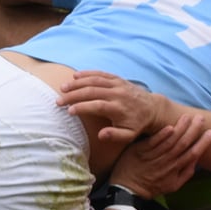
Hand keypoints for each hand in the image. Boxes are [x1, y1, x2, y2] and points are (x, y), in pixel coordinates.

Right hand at [58, 70, 174, 142]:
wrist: (152, 109)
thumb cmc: (137, 124)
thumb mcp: (129, 135)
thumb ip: (115, 136)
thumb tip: (100, 135)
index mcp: (119, 108)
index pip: (97, 105)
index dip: (82, 107)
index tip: (69, 111)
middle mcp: (118, 94)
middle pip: (92, 91)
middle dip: (73, 95)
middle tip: (58, 101)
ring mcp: (118, 84)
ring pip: (94, 80)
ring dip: (77, 83)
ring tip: (62, 88)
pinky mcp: (118, 79)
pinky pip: (101, 74)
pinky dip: (88, 73)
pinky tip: (75, 76)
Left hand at [111, 113, 210, 198]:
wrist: (127, 190)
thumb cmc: (151, 187)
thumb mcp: (173, 186)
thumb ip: (186, 173)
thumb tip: (196, 161)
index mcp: (175, 169)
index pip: (193, 154)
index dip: (203, 143)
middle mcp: (166, 162)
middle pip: (183, 144)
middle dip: (194, 130)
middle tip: (201, 118)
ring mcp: (153, 156)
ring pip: (170, 141)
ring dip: (180, 128)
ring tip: (188, 117)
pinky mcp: (140, 152)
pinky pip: (153, 142)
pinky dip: (162, 135)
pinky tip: (170, 126)